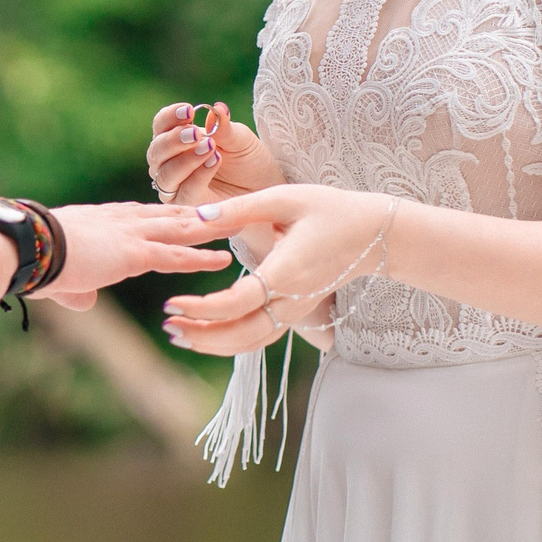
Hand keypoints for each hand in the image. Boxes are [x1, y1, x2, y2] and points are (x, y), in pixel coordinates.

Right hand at [32, 201, 230, 311]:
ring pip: (181, 228)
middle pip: (169, 214)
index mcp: (102, 220)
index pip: (142, 215)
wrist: (27, 248)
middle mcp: (120, 221)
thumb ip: (77, 290)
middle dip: (198, 213)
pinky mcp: (134, 253)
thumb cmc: (33, 259)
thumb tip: (85, 303)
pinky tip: (224, 262)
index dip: (165, 215)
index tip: (184, 212)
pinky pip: (175, 255)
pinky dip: (200, 259)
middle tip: (226, 209)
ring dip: (210, 227)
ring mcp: (130, 234)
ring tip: (238, 225)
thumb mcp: (58, 276)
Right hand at [145, 100, 281, 206]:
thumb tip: (216, 109)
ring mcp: (175, 186)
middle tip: (196, 133)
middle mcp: (168, 162)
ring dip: (185, 160)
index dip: (170, 117)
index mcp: (175, 138)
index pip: (161, 125)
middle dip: (174, 140)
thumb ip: (223, 127)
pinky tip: (214, 161)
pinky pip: (185, 192)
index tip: (188, 110)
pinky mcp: (187, 206)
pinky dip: (198, 176)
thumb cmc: (247, 159)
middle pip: (157, 150)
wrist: (264, 186)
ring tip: (209, 148)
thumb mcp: (239, 138)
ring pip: (166, 174)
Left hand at [159, 185, 393, 355]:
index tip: (171, 302)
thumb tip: (198, 217)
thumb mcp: (285, 197)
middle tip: (168, 327)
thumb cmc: (329, 208)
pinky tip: (207, 334)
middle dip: (202, 336)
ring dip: (214, 343)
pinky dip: (233, 342)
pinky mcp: (296, 312)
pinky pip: (261, 337)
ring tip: (178, 334)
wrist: (373, 234)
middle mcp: (292, 299)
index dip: (203, 308)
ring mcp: (296, 310)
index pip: (239, 302)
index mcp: (287, 270)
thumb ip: (240, 208)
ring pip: (252, 342)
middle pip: (242, 335)